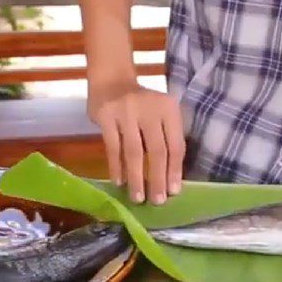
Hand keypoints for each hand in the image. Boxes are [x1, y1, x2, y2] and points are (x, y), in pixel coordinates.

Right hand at [89, 85, 185, 204]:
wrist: (111, 80)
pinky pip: (113, 147)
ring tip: (137, 198)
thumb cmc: (141, 105)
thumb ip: (166, 139)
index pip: (175, 144)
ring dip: (136, 177)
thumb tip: (169, 179)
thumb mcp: (160, 114)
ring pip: (133, 151)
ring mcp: (126, 111)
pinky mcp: (106, 116)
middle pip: (156, 150)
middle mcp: (149, 108)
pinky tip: (119, 182)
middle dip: (157, 178)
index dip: (174, 170)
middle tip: (157, 201)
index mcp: (169, 109)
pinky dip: (116, 167)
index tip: (173, 192)